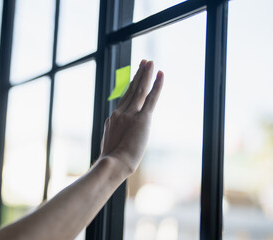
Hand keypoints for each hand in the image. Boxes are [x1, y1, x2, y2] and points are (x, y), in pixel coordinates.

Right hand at [99, 60, 163, 175]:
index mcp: (113, 118)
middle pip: (130, 89)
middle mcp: (120, 112)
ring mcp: (130, 114)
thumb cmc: (112, 162)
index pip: (124, 98)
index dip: (130, 85)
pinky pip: (151, 97)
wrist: (113, 164)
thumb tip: (119, 140)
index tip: (134, 76)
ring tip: (150, 62)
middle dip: (138, 74)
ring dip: (145, 74)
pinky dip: (156, 85)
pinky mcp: (142, 118)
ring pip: (139, 89)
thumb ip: (116, 137)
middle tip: (144, 62)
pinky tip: (160, 74)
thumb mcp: (111, 146)